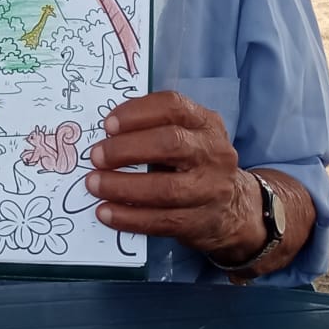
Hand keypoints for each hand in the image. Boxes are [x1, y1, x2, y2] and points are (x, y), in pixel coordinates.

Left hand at [85, 91, 264, 259]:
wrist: (235, 210)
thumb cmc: (196, 164)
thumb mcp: (188, 136)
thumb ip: (154, 129)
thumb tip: (106, 133)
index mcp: (206, 123)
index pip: (173, 106)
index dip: (137, 113)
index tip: (108, 124)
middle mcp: (213, 153)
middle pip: (170, 144)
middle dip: (126, 149)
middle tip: (96, 156)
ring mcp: (211, 189)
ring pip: (165, 188)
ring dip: (122, 186)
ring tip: (94, 183)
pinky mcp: (201, 222)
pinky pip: (161, 221)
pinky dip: (129, 217)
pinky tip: (106, 213)